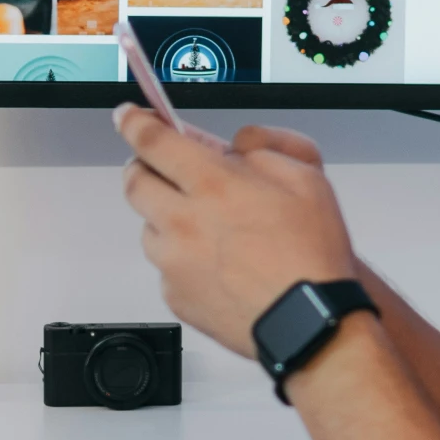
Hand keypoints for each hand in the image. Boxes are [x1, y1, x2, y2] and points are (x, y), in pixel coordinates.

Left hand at [114, 105, 357, 356]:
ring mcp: (174, 263)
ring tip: (205, 228)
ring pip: (148, 227)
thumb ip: (263, 148)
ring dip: (165, 218)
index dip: (134, 123)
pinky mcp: (175, 296)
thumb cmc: (312, 254)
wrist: (309, 323)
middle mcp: (183, 221)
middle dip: (144, 167)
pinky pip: (165, 267)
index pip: (153, 141)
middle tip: (165, 170)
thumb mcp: (307, 177)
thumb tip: (234, 146)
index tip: (127, 116)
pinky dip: (180, 259)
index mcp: (213, 184)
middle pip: (135, 182)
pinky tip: (216, 265)